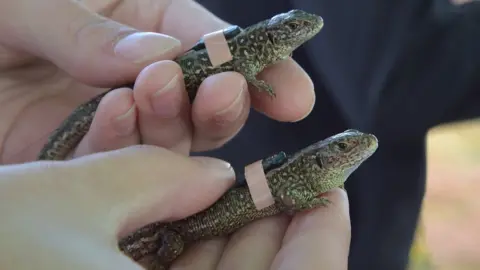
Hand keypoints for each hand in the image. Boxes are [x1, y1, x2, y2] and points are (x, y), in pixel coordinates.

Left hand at [0, 0, 315, 162]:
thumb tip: (159, 56)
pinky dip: (120, 145)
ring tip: (154, 89)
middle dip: (222, 103)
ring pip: (170, 142)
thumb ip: (88, 30)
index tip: (292, 93)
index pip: (212, 45)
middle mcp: (137, 78)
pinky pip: (112, 163)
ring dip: (174, 123)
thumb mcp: (31, 1)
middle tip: (222, 89)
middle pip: (203, 106)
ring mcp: (110, 123)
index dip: (258, 67)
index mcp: (142, 23)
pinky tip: (114, 112)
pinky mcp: (74, 158)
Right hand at [0, 146, 349, 269]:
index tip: (329, 188)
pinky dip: (184, 250)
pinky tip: (185, 209)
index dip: (320, 235)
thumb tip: (211, 175)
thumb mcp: (65, 200)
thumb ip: (152, 176)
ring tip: (236, 184)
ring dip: (227, 236)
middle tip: (284, 177)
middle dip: (274, 229)